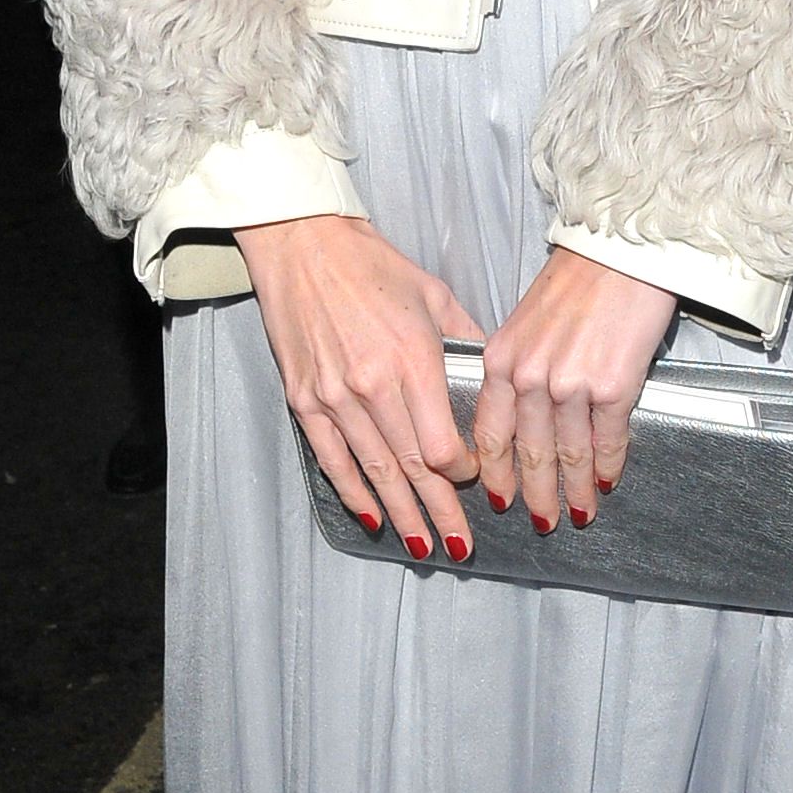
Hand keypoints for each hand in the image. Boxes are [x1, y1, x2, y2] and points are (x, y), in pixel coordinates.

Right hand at [238, 215, 482, 559]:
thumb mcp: (434, 295)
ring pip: (374, 472)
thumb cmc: (372, 266)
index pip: (441, 444)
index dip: (461, 472)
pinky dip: (353, 491)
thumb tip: (490, 380)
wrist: (302, 245)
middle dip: (439, 512)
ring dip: (401, 513)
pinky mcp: (304, 399)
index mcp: (412, 361)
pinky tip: (373, 516)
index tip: (474, 479)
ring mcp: (334, 397)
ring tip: (422, 546)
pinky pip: (331, 459)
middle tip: (460, 547)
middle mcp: (372, 387)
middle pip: (412, 468)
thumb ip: (466, 342)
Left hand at [474, 252, 676, 535]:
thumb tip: (522, 409)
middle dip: (534, 495)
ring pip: (567, 455)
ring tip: (579, 514)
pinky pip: (607, 441)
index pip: (490, 432)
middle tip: (540, 522)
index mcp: (501, 359)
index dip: (495, 472)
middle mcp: (530, 377)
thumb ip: (517, 364)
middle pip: (528, 454)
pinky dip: (607, 466)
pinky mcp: (613, 388)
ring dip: (573, 492)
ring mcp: (570, 386)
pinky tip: (606, 482)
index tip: (498, 497)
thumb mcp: (525, 319)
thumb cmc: (579, 277)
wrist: (622, 250)